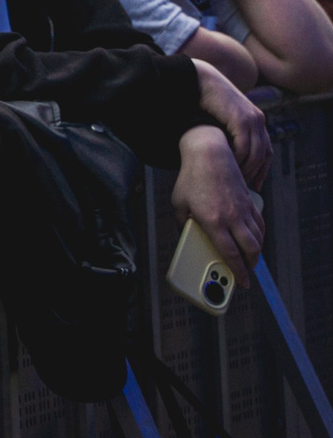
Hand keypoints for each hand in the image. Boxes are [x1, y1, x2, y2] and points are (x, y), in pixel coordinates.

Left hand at [173, 126, 262, 282]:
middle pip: (250, 249)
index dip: (238, 271)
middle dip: (250, 265)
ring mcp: (242, 209)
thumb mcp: (178, 204)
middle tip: (246, 273)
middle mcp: (231, 217)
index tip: (242, 282)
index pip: (230, 253)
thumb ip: (182, 223)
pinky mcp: (249, 201)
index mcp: (212, 221)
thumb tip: (185, 237)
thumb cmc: (191, 178)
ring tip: (249, 259)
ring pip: (258, 237)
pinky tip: (255, 239)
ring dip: (256, 252)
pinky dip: (260, 235)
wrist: (209, 155)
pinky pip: (259, 223)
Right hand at [194, 59, 270, 187]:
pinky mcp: (241, 119)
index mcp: (257, 121)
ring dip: (246, 168)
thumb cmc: (205, 101)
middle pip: (263, 155)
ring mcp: (252, 119)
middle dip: (255, 173)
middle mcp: (259, 121)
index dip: (262, 170)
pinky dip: (237, 158)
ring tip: (234, 179)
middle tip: (245, 187)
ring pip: (255, 153)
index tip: (255, 185)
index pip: (267, 152)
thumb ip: (229, 132)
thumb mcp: (222, 119)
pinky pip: (243, 146)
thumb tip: (227, 153)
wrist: (200, 81)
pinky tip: (228, 164)